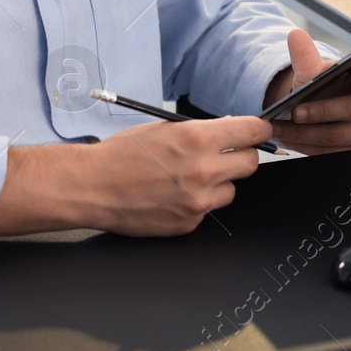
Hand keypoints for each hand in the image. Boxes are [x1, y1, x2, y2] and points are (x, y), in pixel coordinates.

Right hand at [0, 116, 272, 237]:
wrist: (92, 187)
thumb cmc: (122, 154)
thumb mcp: (164, 128)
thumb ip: (202, 130)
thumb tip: (231, 129)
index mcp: (198, 138)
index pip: (253, 132)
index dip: (258, 130)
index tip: (258, 132)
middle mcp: (204, 170)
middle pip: (251, 163)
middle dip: (240, 156)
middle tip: (223, 154)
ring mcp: (198, 201)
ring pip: (232, 190)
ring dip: (219, 182)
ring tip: (189, 177)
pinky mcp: (189, 223)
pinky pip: (209, 210)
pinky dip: (198, 202)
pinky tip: (174, 195)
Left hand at [263, 29, 350, 154]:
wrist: (316, 111)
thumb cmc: (321, 87)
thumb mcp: (310, 72)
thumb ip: (304, 57)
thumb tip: (295, 35)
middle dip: (320, 112)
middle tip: (294, 112)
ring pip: (338, 136)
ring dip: (305, 134)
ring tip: (281, 128)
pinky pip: (333, 152)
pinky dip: (308, 147)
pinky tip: (291, 139)